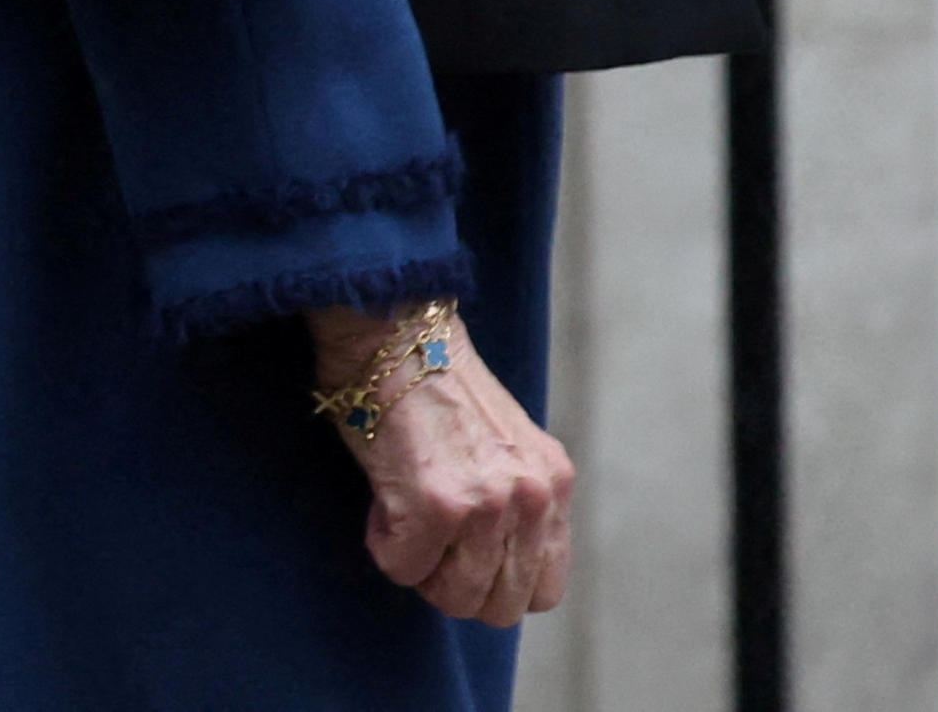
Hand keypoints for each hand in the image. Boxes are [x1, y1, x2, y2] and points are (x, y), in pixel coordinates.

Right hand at [314, 308, 571, 627]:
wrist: (395, 331)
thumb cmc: (435, 383)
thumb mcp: (504, 447)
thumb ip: (514, 503)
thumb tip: (490, 566)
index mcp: (554, 482)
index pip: (544, 590)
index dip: (495, 583)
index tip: (463, 556)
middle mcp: (532, 497)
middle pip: (500, 605)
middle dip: (454, 587)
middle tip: (426, 545)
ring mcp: (490, 504)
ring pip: (454, 597)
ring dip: (420, 568)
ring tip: (403, 517)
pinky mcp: (439, 505)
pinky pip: (404, 568)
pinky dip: (385, 545)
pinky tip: (383, 499)